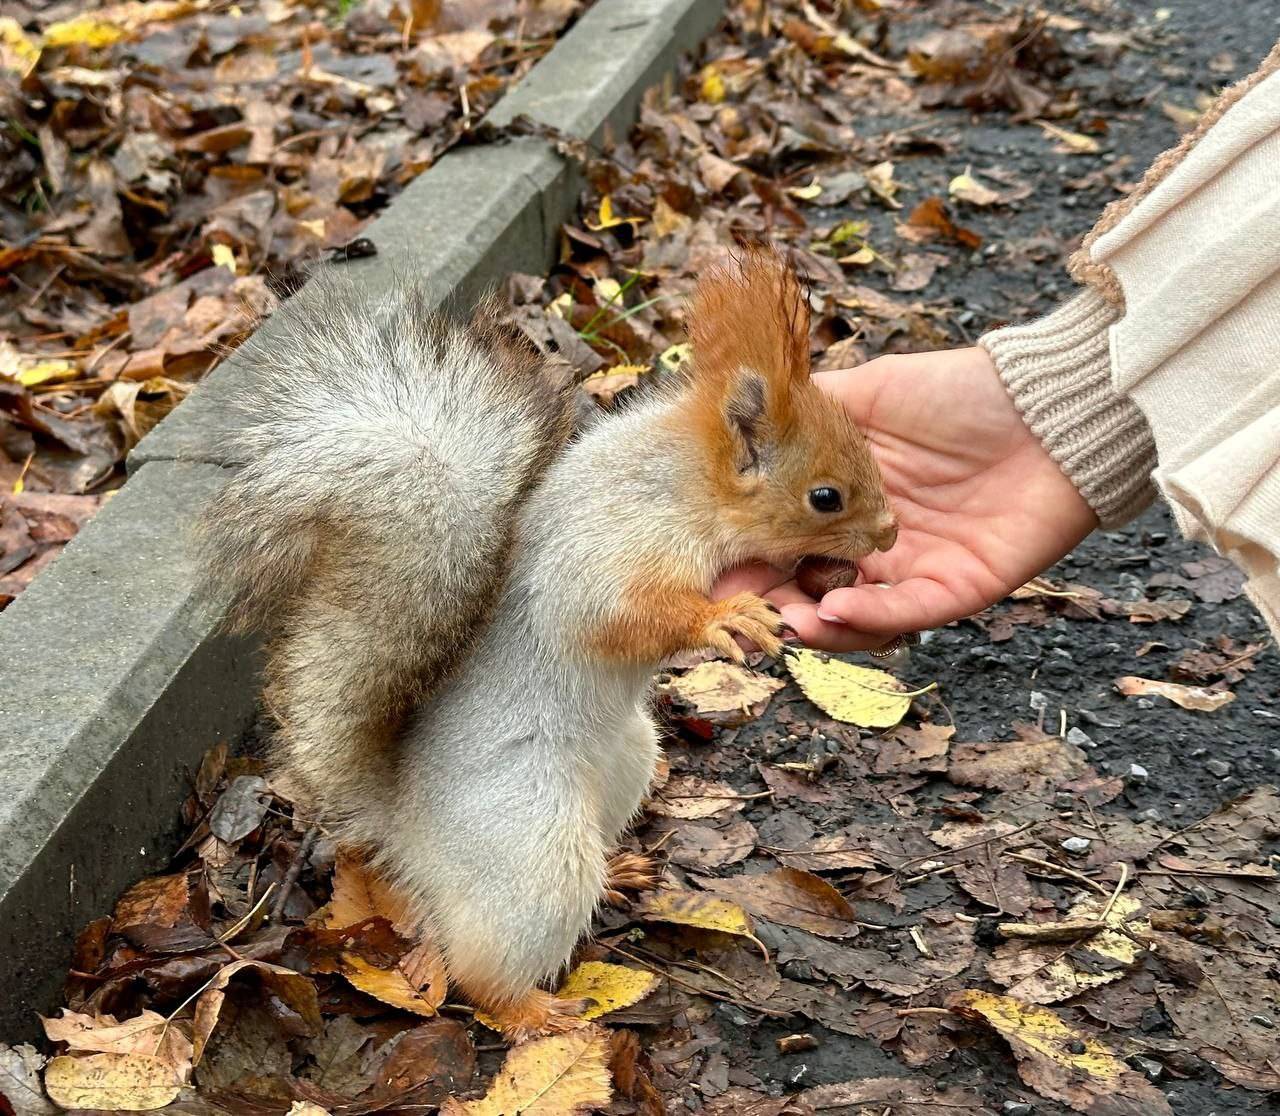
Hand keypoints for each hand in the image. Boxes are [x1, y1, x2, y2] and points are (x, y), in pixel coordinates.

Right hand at [714, 347, 1097, 651]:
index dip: (743, 558)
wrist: (1048, 404)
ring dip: (813, 625)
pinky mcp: (958, 588)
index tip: (703, 568)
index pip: (783, 541)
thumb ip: (807, 411)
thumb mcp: (869, 390)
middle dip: (770, 605)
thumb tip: (740, 412)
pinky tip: (832, 611)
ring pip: (853, 616)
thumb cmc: (961, 392)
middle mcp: (874, 543)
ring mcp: (914, 570)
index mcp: (846, 501)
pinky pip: (906, 614)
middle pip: (810, 589)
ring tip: (781, 622)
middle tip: (735, 611)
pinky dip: (867, 618)